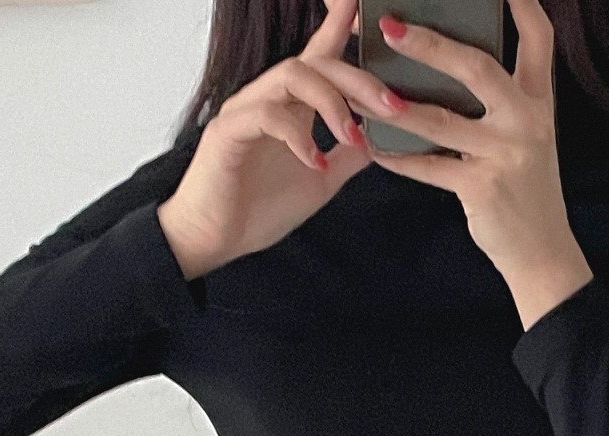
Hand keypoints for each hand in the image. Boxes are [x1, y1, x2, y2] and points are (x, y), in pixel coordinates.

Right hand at [157, 0, 407, 276]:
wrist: (216, 239)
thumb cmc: (260, 208)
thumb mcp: (322, 181)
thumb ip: (348, 156)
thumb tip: (380, 138)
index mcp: (292, 105)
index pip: (319, 56)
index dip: (339, 26)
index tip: (361, 6)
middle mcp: (269, 98)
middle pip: (317, 62)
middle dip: (359, 80)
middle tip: (392, 106)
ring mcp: (247, 110)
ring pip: (292, 76)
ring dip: (332, 103)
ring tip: (352, 137)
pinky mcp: (229, 131)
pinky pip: (267, 115)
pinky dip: (298, 137)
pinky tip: (316, 163)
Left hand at [367, 0, 593, 328]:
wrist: (542, 253)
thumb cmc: (523, 189)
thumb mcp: (525, 137)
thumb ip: (501, 101)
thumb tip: (446, 62)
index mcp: (538, 102)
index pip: (538, 38)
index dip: (522, 3)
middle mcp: (527, 122)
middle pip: (477, 67)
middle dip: (430, 44)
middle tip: (389, 26)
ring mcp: (506, 155)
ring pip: (443, 119)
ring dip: (399, 103)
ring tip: (367, 89)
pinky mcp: (482, 189)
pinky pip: (430, 167)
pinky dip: (399, 157)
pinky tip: (375, 147)